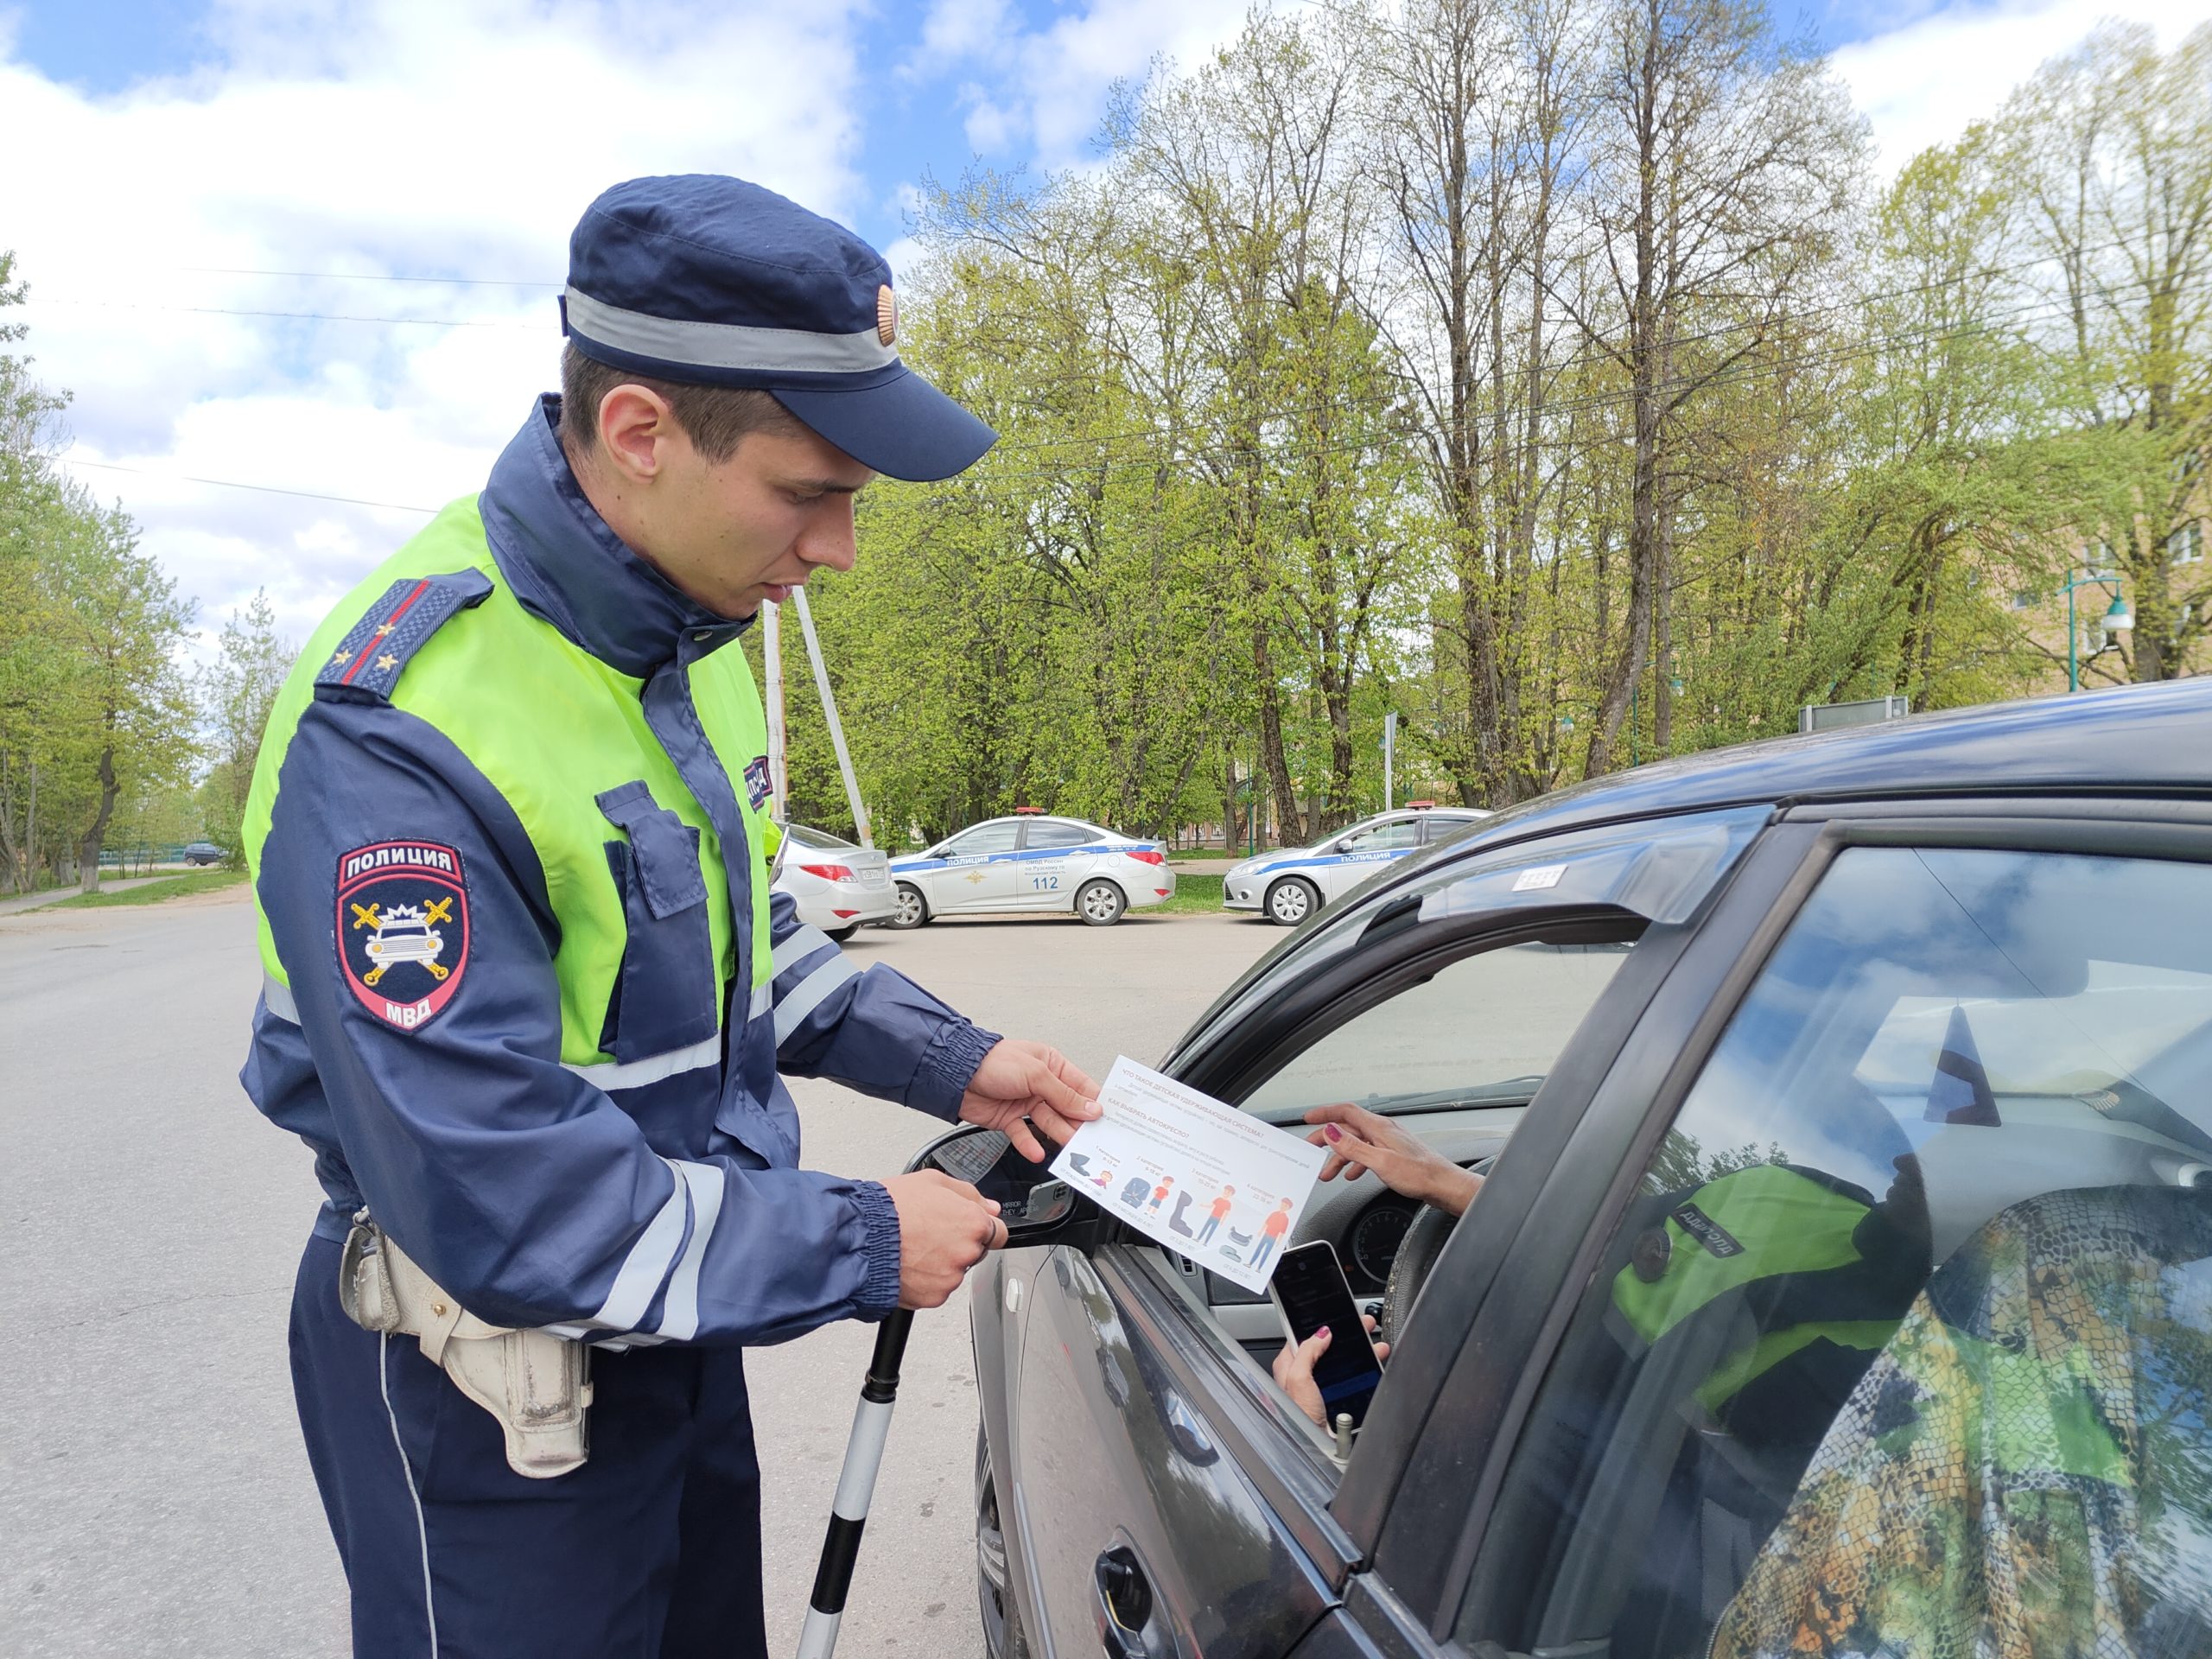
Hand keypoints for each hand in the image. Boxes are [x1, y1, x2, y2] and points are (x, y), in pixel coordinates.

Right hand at [882, 1170, 1004, 1309]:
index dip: (980, 1228)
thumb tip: (990, 1207)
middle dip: (958, 1244)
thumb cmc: (889, 1208)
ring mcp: (950, 1278)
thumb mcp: (932, 1181)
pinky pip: (936, 1288)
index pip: (998, 1232)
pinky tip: (908, 1264)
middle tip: (929, 1233)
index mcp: (973, 1223)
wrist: (858, 1238)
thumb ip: (968, 1193)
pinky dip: (925, 1280)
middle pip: (975, 1251)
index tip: (965, 1227)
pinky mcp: (933, 1297)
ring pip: (954, 1271)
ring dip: (940, 1263)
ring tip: (913, 1248)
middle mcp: (966, 1252)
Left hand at [958, 1039, 1100, 1161]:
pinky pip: (1025, 1135)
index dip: (1095, 1104)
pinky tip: (1038, 1152)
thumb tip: (1091, 1108)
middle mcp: (1041, 1085)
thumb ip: (1064, 1094)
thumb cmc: (993, 1061)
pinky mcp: (1009, 1119)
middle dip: (1079, 1124)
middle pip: (1067, 1109)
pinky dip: (1031, 1145)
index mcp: (1052, 1065)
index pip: (1081, 1087)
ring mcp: (1025, 1103)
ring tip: (1070, 1149)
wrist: (955, 1073)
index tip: (1109, 1120)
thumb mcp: (1036, 1074)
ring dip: (1059, 1136)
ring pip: (1049, 1124)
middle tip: (1093, 1140)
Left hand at [1271, 1315, 1388, 1428]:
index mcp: (1288, 1366)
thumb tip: (1322, 1333)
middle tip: (1363, 1326)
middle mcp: (1302, 1375)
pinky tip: (1374, 1364)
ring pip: (1339, 1361)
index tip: (1338, 1317)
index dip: (1320, 1326)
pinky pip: (1348, 1377)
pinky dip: (1362, 1369)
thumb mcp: (1299, 1380)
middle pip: (1325, 1347)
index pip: (1303, 1336)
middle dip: (1345, 1336)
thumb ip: (1308, 1352)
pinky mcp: (1332, 1398)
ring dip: (1358, 1352)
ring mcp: (1319, 1387)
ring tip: (1375, 1344)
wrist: (1317, 1449)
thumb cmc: (1300, 1419)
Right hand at [1302, 1103, 1483, 1215]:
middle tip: (1311, 1148)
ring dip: (1340, 1156)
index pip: (1346, 1111)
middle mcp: (1383, 1131)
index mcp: (1379, 1128)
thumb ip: (1354, 1147)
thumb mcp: (1381, 1162)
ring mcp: (1389, 1142)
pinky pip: (1367, 1153)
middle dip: (1327, 1138)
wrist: (1444, 1185)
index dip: (1325, 1112)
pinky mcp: (1394, 1155)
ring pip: (1357, 1144)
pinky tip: (1352, 1174)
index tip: (1309, 1117)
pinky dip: (1355, 1163)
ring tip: (1328, 1172)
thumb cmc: (1420, 1174)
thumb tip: (1332, 1132)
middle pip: (1348, 1128)